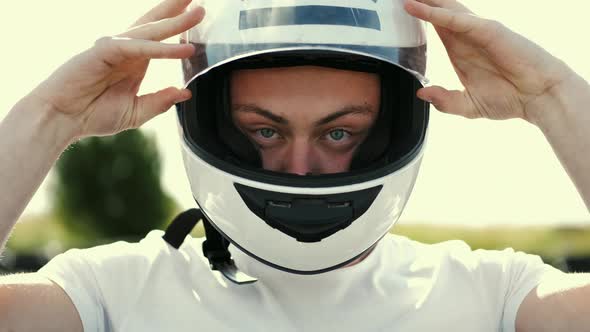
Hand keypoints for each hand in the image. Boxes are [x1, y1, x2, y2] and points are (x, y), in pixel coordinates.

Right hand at [27, 0, 203, 139]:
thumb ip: (160, 101)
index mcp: (134, 60)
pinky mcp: (104, 51)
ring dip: (176, 22)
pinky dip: (162, 48)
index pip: (159, 37)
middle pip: (156, 23)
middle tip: (199, 1)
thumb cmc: (92, 114)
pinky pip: (140, 48)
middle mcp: (126, 49)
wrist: (62, 120)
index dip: (177, 24)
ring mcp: (115, 47)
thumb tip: (185, 92)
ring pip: (151, 31)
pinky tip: (183, 50)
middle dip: (177, 10)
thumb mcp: (136, 111)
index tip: (197, 14)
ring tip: (198, 13)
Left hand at [404, 0, 576, 123]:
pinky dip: (436, 13)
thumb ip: (444, 100)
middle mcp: (467, 37)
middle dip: (420, 3)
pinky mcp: (488, 31)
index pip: (435, 27)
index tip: (399, 11)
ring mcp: (477, 32)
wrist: (539, 99)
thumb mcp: (468, 105)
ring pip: (445, 9)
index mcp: (461, 50)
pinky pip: (457, 19)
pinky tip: (419, 8)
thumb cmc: (510, 98)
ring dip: (425, 1)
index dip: (418, 17)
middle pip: (438, 12)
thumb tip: (421, 92)